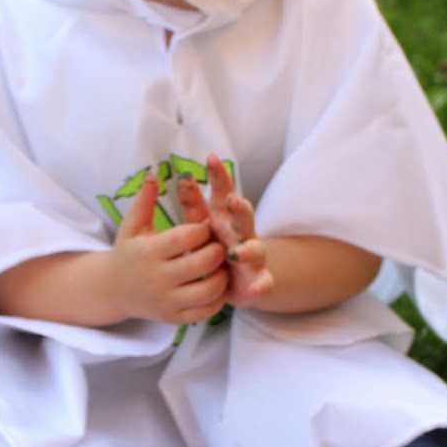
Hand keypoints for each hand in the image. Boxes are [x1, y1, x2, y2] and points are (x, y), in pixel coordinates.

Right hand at [110, 171, 228, 324]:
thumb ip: (145, 201)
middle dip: (217, 251)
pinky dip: (217, 299)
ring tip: (221, 266)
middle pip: (202, 263)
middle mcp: (156, 278)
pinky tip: (216, 286)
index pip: (185, 237)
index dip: (202, 230)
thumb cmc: (128, 252)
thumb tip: (154, 174)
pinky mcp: (174, 318)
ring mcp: (166, 301)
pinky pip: (205, 311)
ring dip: (222, 276)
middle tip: (220, 245)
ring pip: (208, 290)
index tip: (207, 226)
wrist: (112, 290)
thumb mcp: (132, 226)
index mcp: (147, 252)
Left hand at [177, 155, 273, 307]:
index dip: (219, 176)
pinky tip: (255, 288)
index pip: (224, 193)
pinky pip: (263, 282)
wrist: (242, 279)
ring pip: (255, 249)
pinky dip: (260, 285)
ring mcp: (252, 256)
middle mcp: (242, 234)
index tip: (211, 158)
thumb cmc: (218, 247)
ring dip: (248, 250)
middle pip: (244, 217)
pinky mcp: (259, 279)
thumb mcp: (203, 225)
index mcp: (226, 218)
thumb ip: (193, 203)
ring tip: (236, 252)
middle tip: (231, 200)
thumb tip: (183, 176)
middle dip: (239, 208)